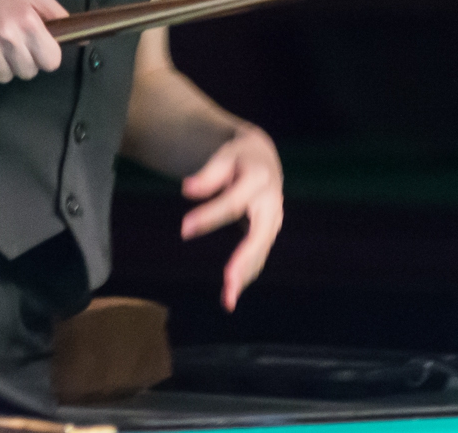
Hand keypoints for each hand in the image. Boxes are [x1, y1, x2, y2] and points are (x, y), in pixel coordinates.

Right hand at [0, 0, 66, 86]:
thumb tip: (80, 35)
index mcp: (27, 20)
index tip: (36, 48)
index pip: (51, 61)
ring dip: (2, 66)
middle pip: (29, 72)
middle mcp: (8, 37)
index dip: (45, 56)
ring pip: (7, 78)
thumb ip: (55, 12)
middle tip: (10, 44)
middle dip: (23, 61)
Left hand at [179, 125, 283, 311]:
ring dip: (245, 276)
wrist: (264, 158)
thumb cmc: (237, 158)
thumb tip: (187, 188)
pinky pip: (258, 257)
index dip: (209, 216)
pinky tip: (230, 294)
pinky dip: (246, 274)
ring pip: (260, 253)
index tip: (184, 228)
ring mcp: (274, 221)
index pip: (233, 202)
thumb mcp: (223, 157)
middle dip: (244, 261)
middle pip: (259, 236)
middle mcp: (272, 203)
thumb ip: (207, 174)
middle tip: (227, 282)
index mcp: (259, 179)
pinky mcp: (269, 233)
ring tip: (227, 300)